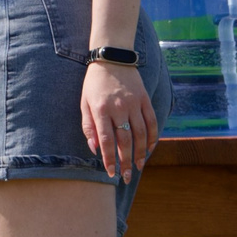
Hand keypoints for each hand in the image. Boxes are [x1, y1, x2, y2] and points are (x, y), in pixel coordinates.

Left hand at [80, 60, 157, 182]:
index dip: (109, 159)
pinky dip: (152, 137)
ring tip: (138, 167)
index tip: (111, 172)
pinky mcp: (144, 99)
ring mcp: (134, 103)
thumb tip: (94, 149)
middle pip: (125, 140)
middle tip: (125, 177)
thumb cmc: (94, 84)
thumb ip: (88, 127)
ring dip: (140, 153)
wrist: (111, 59)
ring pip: (141, 134)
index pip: (106, 140)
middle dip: (126, 161)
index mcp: (100, 109)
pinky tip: (149, 149)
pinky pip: (152, 122)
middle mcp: (119, 107)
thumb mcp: (84, 103)